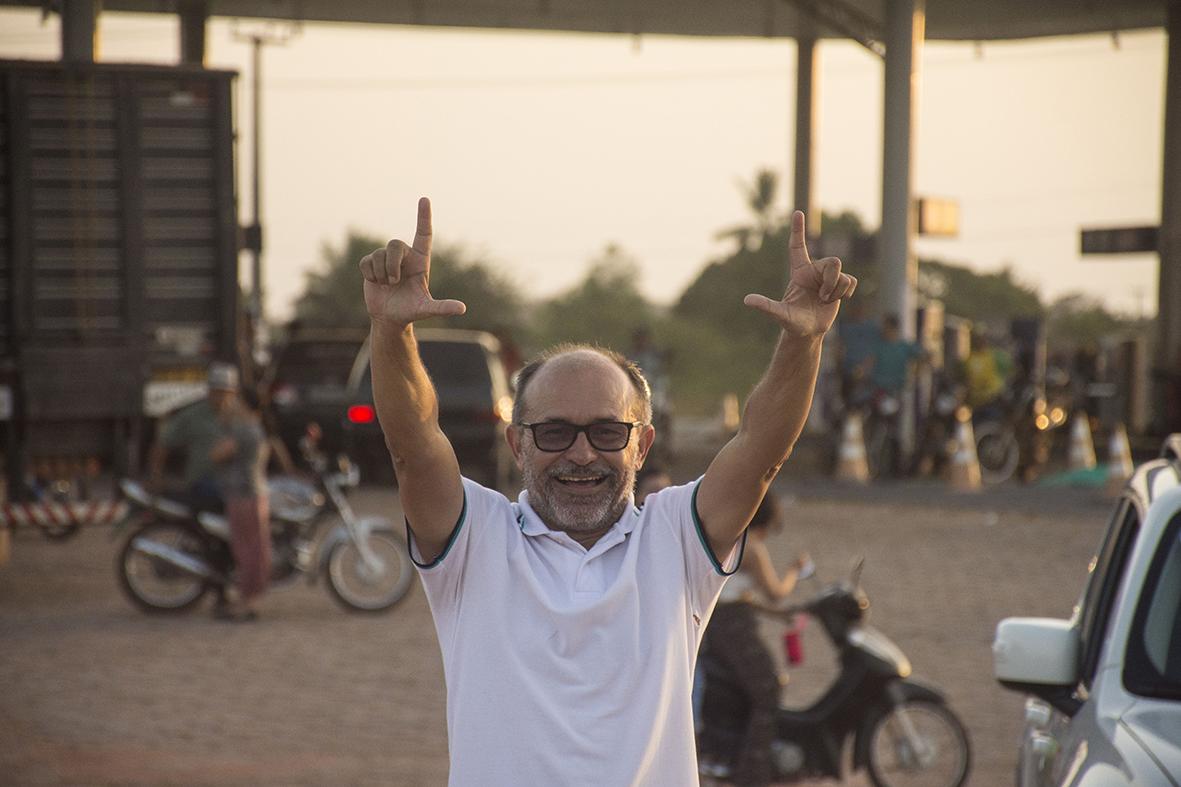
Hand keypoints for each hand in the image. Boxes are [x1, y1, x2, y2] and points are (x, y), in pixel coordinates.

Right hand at [359, 198, 466, 326]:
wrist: (390, 317)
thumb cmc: (410, 311)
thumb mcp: (427, 309)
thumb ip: (443, 308)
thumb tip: (462, 309)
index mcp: (420, 261)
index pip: (424, 234)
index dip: (424, 217)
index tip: (424, 199)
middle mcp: (404, 256)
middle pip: (395, 243)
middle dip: (392, 264)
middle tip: (394, 282)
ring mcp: (387, 258)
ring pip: (379, 254)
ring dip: (381, 273)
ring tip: (387, 285)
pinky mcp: (371, 263)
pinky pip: (366, 262)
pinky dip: (370, 275)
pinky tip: (376, 283)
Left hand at [743, 211, 856, 336]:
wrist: (808, 332)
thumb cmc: (792, 322)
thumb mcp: (779, 314)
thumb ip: (766, 306)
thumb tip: (747, 300)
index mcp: (799, 272)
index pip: (797, 246)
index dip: (798, 230)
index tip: (797, 212)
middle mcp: (814, 271)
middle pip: (834, 261)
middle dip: (831, 281)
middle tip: (821, 297)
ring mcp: (827, 278)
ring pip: (843, 274)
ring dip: (836, 291)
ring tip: (825, 301)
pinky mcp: (840, 285)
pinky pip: (851, 281)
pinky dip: (845, 293)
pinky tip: (836, 301)